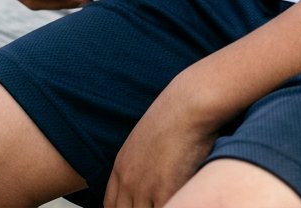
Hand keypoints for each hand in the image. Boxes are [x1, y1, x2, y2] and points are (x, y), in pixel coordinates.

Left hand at [104, 76, 221, 207]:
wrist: (190, 104)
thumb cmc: (177, 116)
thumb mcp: (146, 140)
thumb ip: (140, 164)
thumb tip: (150, 179)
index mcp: (121, 168)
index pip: (111, 207)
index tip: (138, 207)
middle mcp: (127, 181)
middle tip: (154, 202)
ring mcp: (144, 189)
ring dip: (157, 207)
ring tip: (173, 199)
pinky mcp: (165, 193)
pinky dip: (175, 205)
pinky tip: (184, 201)